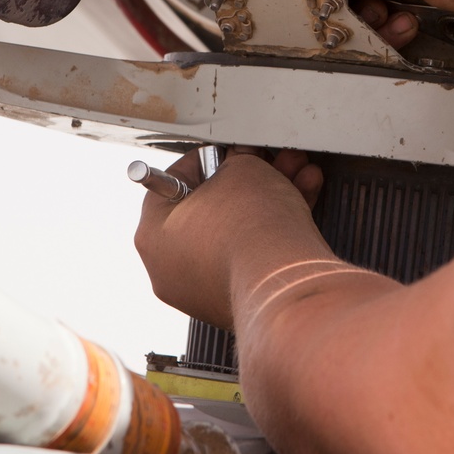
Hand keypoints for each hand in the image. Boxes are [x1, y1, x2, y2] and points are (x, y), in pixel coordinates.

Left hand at [134, 147, 323, 329]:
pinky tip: (301, 200)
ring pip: (235, 231)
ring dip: (267, 199)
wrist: (285, 282)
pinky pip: (251, 256)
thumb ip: (236, 161)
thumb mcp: (242, 169)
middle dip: (247, 179)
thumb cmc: (252, 229)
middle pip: (209, 209)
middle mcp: (170, 269)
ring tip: (296, 175)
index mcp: (152, 235)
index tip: (230, 151)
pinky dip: (272, 230)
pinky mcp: (236, 302)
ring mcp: (203, 290)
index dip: (208, 158)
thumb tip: (242, 161)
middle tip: (266, 163)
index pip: (173, 182)